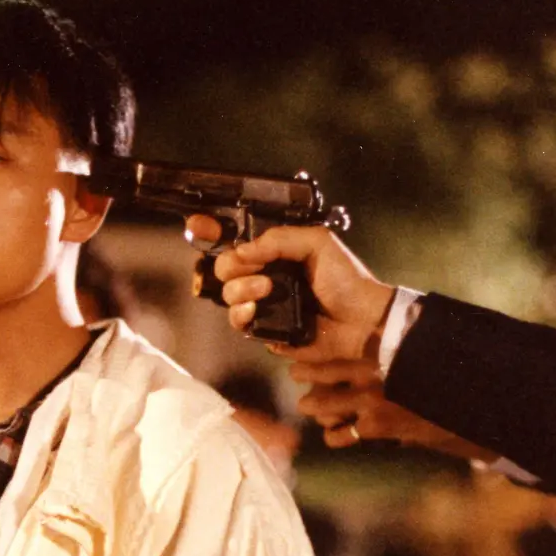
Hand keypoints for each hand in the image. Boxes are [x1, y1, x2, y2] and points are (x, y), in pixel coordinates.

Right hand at [185, 219, 395, 362]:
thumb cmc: (345, 279)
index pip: (236, 240)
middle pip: (224, 268)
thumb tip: (241, 251)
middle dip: (231, 267)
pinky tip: (255, 310)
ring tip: (266, 291)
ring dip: (240, 290)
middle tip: (256, 271)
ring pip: (227, 295)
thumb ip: (277, 239)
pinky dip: (241, 314)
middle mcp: (265, 275)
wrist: (361, 320)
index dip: (211, 231)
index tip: (195, 225)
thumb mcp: (317, 242)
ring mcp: (264, 303)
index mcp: (275, 253)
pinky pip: (239, 322)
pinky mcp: (266, 330)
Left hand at [291, 358, 496, 460]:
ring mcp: (371, 400)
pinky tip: (337, 432)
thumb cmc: (444, 375)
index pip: (327, 343)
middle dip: (304, 374)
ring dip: (316, 407)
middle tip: (297, 374)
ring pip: (318, 404)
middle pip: (316, 371)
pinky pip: (337, 434)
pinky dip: (334, 435)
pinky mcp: (377, 427)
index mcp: (378, 347)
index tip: (296, 349)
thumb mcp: (415, 353)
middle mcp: (370, 370)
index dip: (308, 348)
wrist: (475, 403)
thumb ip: (388, 349)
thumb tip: (367, 340)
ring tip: (311, 406)